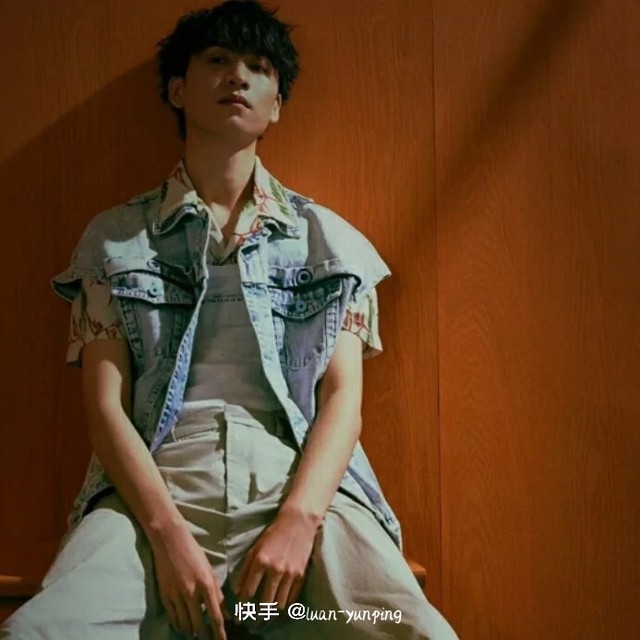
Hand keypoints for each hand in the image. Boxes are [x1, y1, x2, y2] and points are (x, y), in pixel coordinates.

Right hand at [150, 521, 227, 639]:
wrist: (170, 540)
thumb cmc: (194, 553)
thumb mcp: (210, 570)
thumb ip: (218, 593)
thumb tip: (227, 613)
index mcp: (206, 584)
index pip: (215, 616)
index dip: (219, 632)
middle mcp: (192, 592)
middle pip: (199, 625)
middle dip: (206, 637)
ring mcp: (176, 595)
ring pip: (185, 625)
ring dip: (192, 633)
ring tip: (197, 636)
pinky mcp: (165, 595)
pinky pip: (173, 618)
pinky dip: (179, 626)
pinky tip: (183, 627)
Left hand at [235, 505, 320, 609]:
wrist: (298, 522)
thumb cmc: (274, 533)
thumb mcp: (256, 548)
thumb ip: (245, 569)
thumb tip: (237, 591)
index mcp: (261, 561)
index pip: (248, 591)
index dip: (243, 603)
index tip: (240, 610)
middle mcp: (275, 569)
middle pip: (264, 602)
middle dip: (257, 614)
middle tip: (252, 620)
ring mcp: (290, 573)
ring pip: (278, 604)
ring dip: (271, 611)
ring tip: (266, 613)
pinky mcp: (301, 575)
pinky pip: (292, 598)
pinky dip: (285, 605)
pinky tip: (280, 605)